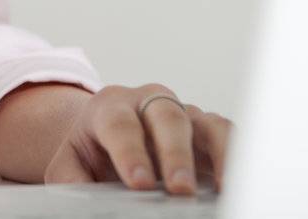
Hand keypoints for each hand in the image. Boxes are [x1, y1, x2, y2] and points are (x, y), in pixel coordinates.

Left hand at [42, 83, 232, 194]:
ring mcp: (183, 115)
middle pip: (166, 116)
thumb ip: (73, 181)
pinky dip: (237, 156)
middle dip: (175, 153)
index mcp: (110, 107)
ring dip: (217, 154)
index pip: (119, 124)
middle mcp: (149, 103)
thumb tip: (83, 204)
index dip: (130, 152)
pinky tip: (237, 184)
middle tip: (180, 189)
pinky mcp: (209, 133)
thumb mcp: (70, 165)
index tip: (139, 184)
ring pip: (206, 122)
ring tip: (223, 189)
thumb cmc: (90, 153)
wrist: (106, 139)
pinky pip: (229, 136)